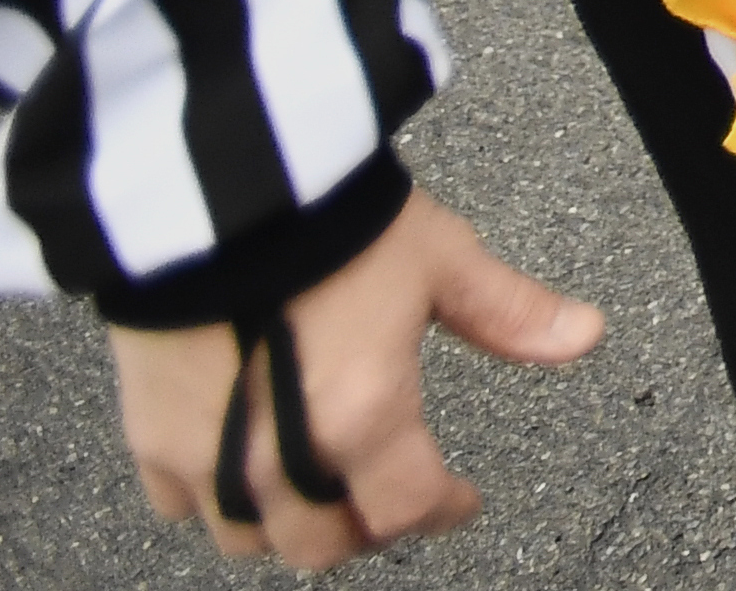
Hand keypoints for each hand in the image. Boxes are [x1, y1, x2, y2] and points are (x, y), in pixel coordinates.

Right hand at [109, 189, 601, 568]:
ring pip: (250, 539)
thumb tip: (586, 337)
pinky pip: (179, 506)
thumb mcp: (441, 259)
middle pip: (324, 544)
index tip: (460, 502)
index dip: (442, 511)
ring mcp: (207, 454)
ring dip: (291, 526)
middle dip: (366, 529)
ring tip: (320, 492)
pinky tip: (242, 470)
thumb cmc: (332, 221)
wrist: (219, 192)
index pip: (407, 510)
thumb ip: (509, 313)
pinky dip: (216, 503)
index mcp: (363, 421)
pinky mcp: (149, 433)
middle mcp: (283, 457)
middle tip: (390, 499)